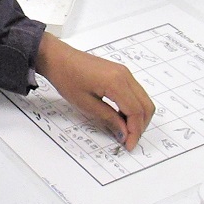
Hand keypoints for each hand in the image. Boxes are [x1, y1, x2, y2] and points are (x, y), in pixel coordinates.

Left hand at [34, 33, 154, 150]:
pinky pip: (135, 92)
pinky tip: (120, 116)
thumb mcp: (85, 104)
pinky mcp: (120, 72)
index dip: (135, 131)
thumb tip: (123, 133)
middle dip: (140, 126)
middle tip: (128, 140)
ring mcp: (124, 72)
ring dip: (138, 117)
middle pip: (146, 106)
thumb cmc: (66, 78)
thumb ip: (108, 119)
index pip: (136, 112)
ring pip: (143, 99)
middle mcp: (125, 75)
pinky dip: (133, 107)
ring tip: (123, 130)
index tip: (128, 145)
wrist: (57, 58)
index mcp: (117, 83)